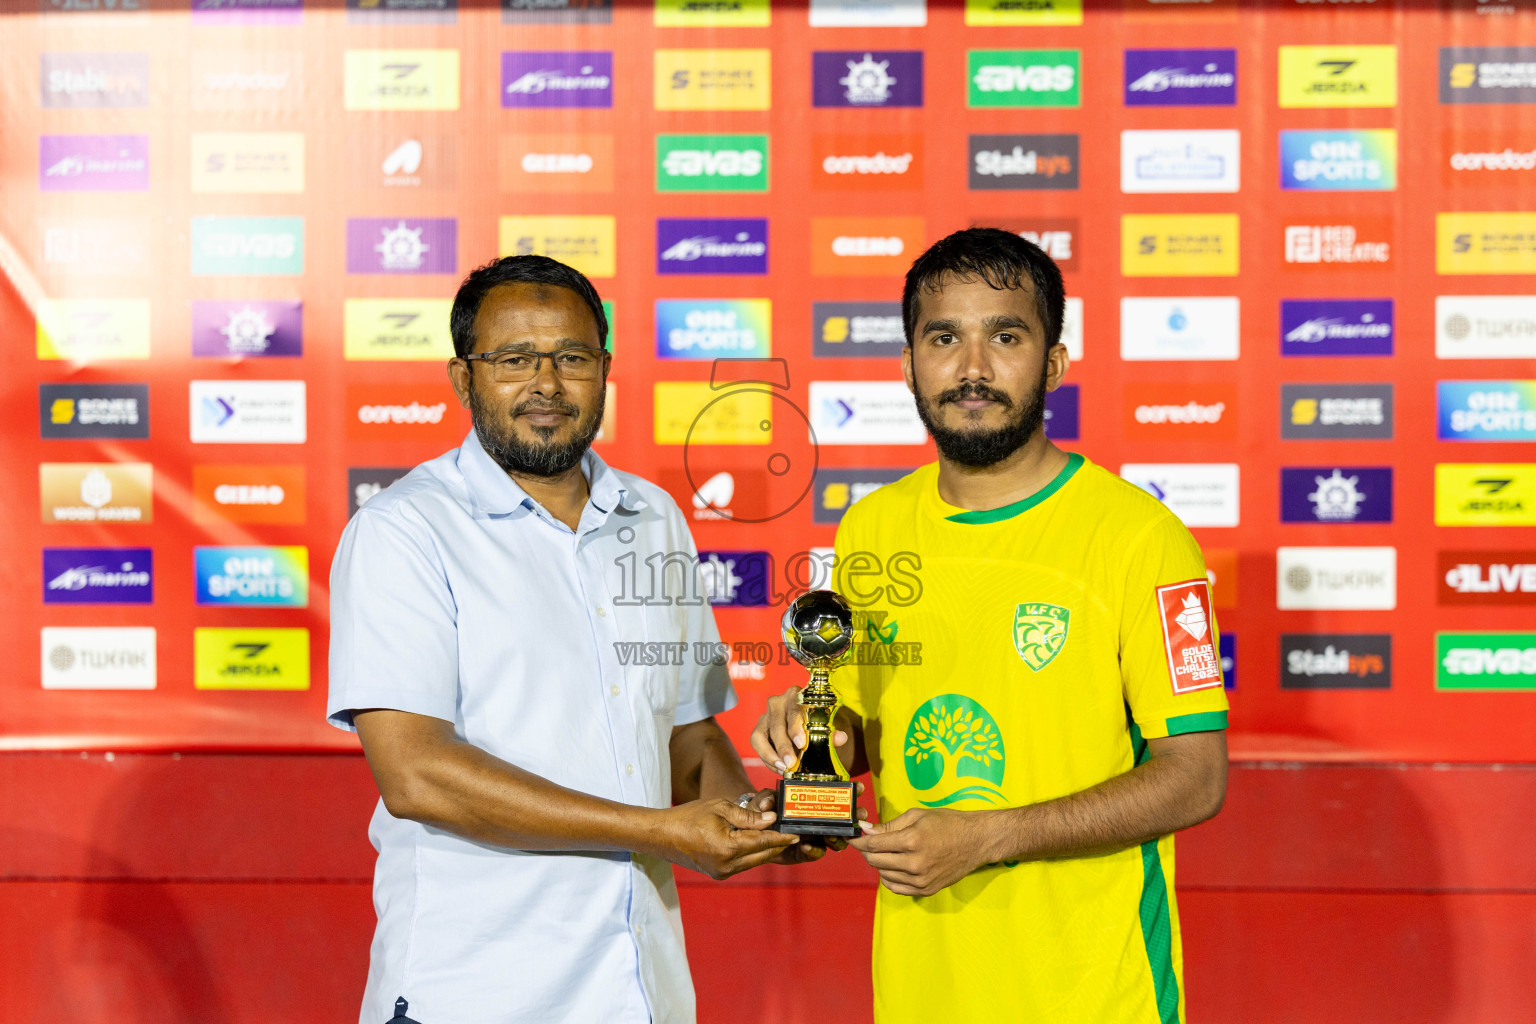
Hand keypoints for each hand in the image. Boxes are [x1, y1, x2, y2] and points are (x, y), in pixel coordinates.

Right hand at [653, 798, 799, 879]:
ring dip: (765, 849)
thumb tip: (770, 819)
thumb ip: (747, 816)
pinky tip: (758, 842)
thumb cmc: (689, 817)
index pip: (763, 842)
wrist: (662, 835)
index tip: (797, 833)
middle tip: (793, 834)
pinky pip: (743, 864)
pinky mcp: (718, 873)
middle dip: (778, 844)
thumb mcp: (720, 808)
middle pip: (762, 855)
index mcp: (728, 848)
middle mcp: (727, 865)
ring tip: (779, 836)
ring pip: (754, 861)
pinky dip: (752, 853)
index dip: (781, 837)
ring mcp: (722, 872)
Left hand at [744, 784, 870, 862]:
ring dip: (837, 838)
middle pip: (844, 820)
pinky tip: (805, 846)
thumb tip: (767, 805)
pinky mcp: (805, 851)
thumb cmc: (763, 809)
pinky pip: (816, 853)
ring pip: (836, 839)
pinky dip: (813, 850)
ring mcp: (814, 836)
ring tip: (830, 835)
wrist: (753, 831)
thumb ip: (766, 799)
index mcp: (813, 802)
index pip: (837, 796)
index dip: (851, 792)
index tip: (858, 787)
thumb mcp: (764, 799)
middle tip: (856, 816)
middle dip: (854, 818)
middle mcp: (818, 819)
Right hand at [749, 685, 849, 775]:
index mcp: (796, 696)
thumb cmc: (812, 723)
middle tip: (791, 762)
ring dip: (771, 754)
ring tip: (783, 767)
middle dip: (784, 746)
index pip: (794, 710)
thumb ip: (830, 733)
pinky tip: (777, 767)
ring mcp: (765, 715)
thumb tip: (841, 738)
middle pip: (777, 724)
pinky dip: (766, 757)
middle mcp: (777, 703)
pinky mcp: (758, 729)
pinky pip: (756, 743)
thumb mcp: (822, 726)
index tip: (801, 743)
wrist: (802, 725)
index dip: (796, 727)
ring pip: (762, 734)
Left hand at [848, 807, 991, 896]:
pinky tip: (893, 867)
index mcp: (912, 841)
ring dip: (879, 864)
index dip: (859, 842)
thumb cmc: (947, 823)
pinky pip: (897, 888)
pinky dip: (889, 878)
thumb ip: (889, 826)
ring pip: (884, 875)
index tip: (853, 838)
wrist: (976, 841)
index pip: (874, 845)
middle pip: (876, 861)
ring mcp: (921, 880)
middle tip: (867, 844)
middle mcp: (915, 863)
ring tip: (885, 853)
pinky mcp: (926, 890)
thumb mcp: (917, 816)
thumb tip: (866, 831)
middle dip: (866, 852)